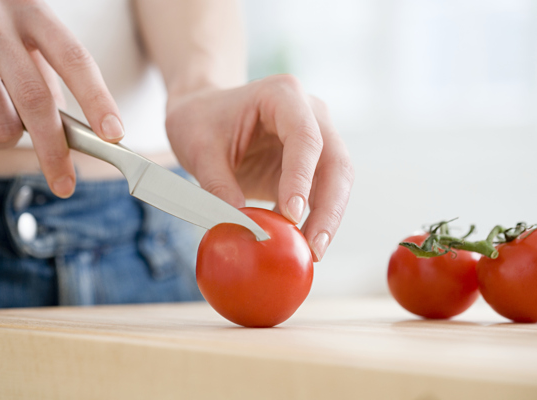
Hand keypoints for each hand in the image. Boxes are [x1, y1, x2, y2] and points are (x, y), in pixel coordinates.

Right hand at [0, 0, 123, 196]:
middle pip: (35, 100)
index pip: (75, 61)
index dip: (97, 101)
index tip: (113, 135)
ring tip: (8, 119)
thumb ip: (49, 71)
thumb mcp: (30, 28)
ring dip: (11, 136)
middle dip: (54, 149)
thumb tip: (69, 126)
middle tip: (65, 182)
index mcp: (32, 12)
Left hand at [166, 75, 353, 260]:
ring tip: (311, 253)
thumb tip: (242, 227)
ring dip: (328, 219)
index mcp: (282, 95)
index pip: (304, 137)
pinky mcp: (312, 164)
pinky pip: (323, 193)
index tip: (292, 214)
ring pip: (338, 181)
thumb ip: (217, 184)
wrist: (204, 113)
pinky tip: (300, 244)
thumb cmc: (200, 121)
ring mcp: (317, 137)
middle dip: (329, 208)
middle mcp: (310, 113)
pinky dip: (315, 219)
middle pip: (336, 162)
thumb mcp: (198, 148)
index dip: (301, 177)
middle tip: (315, 247)